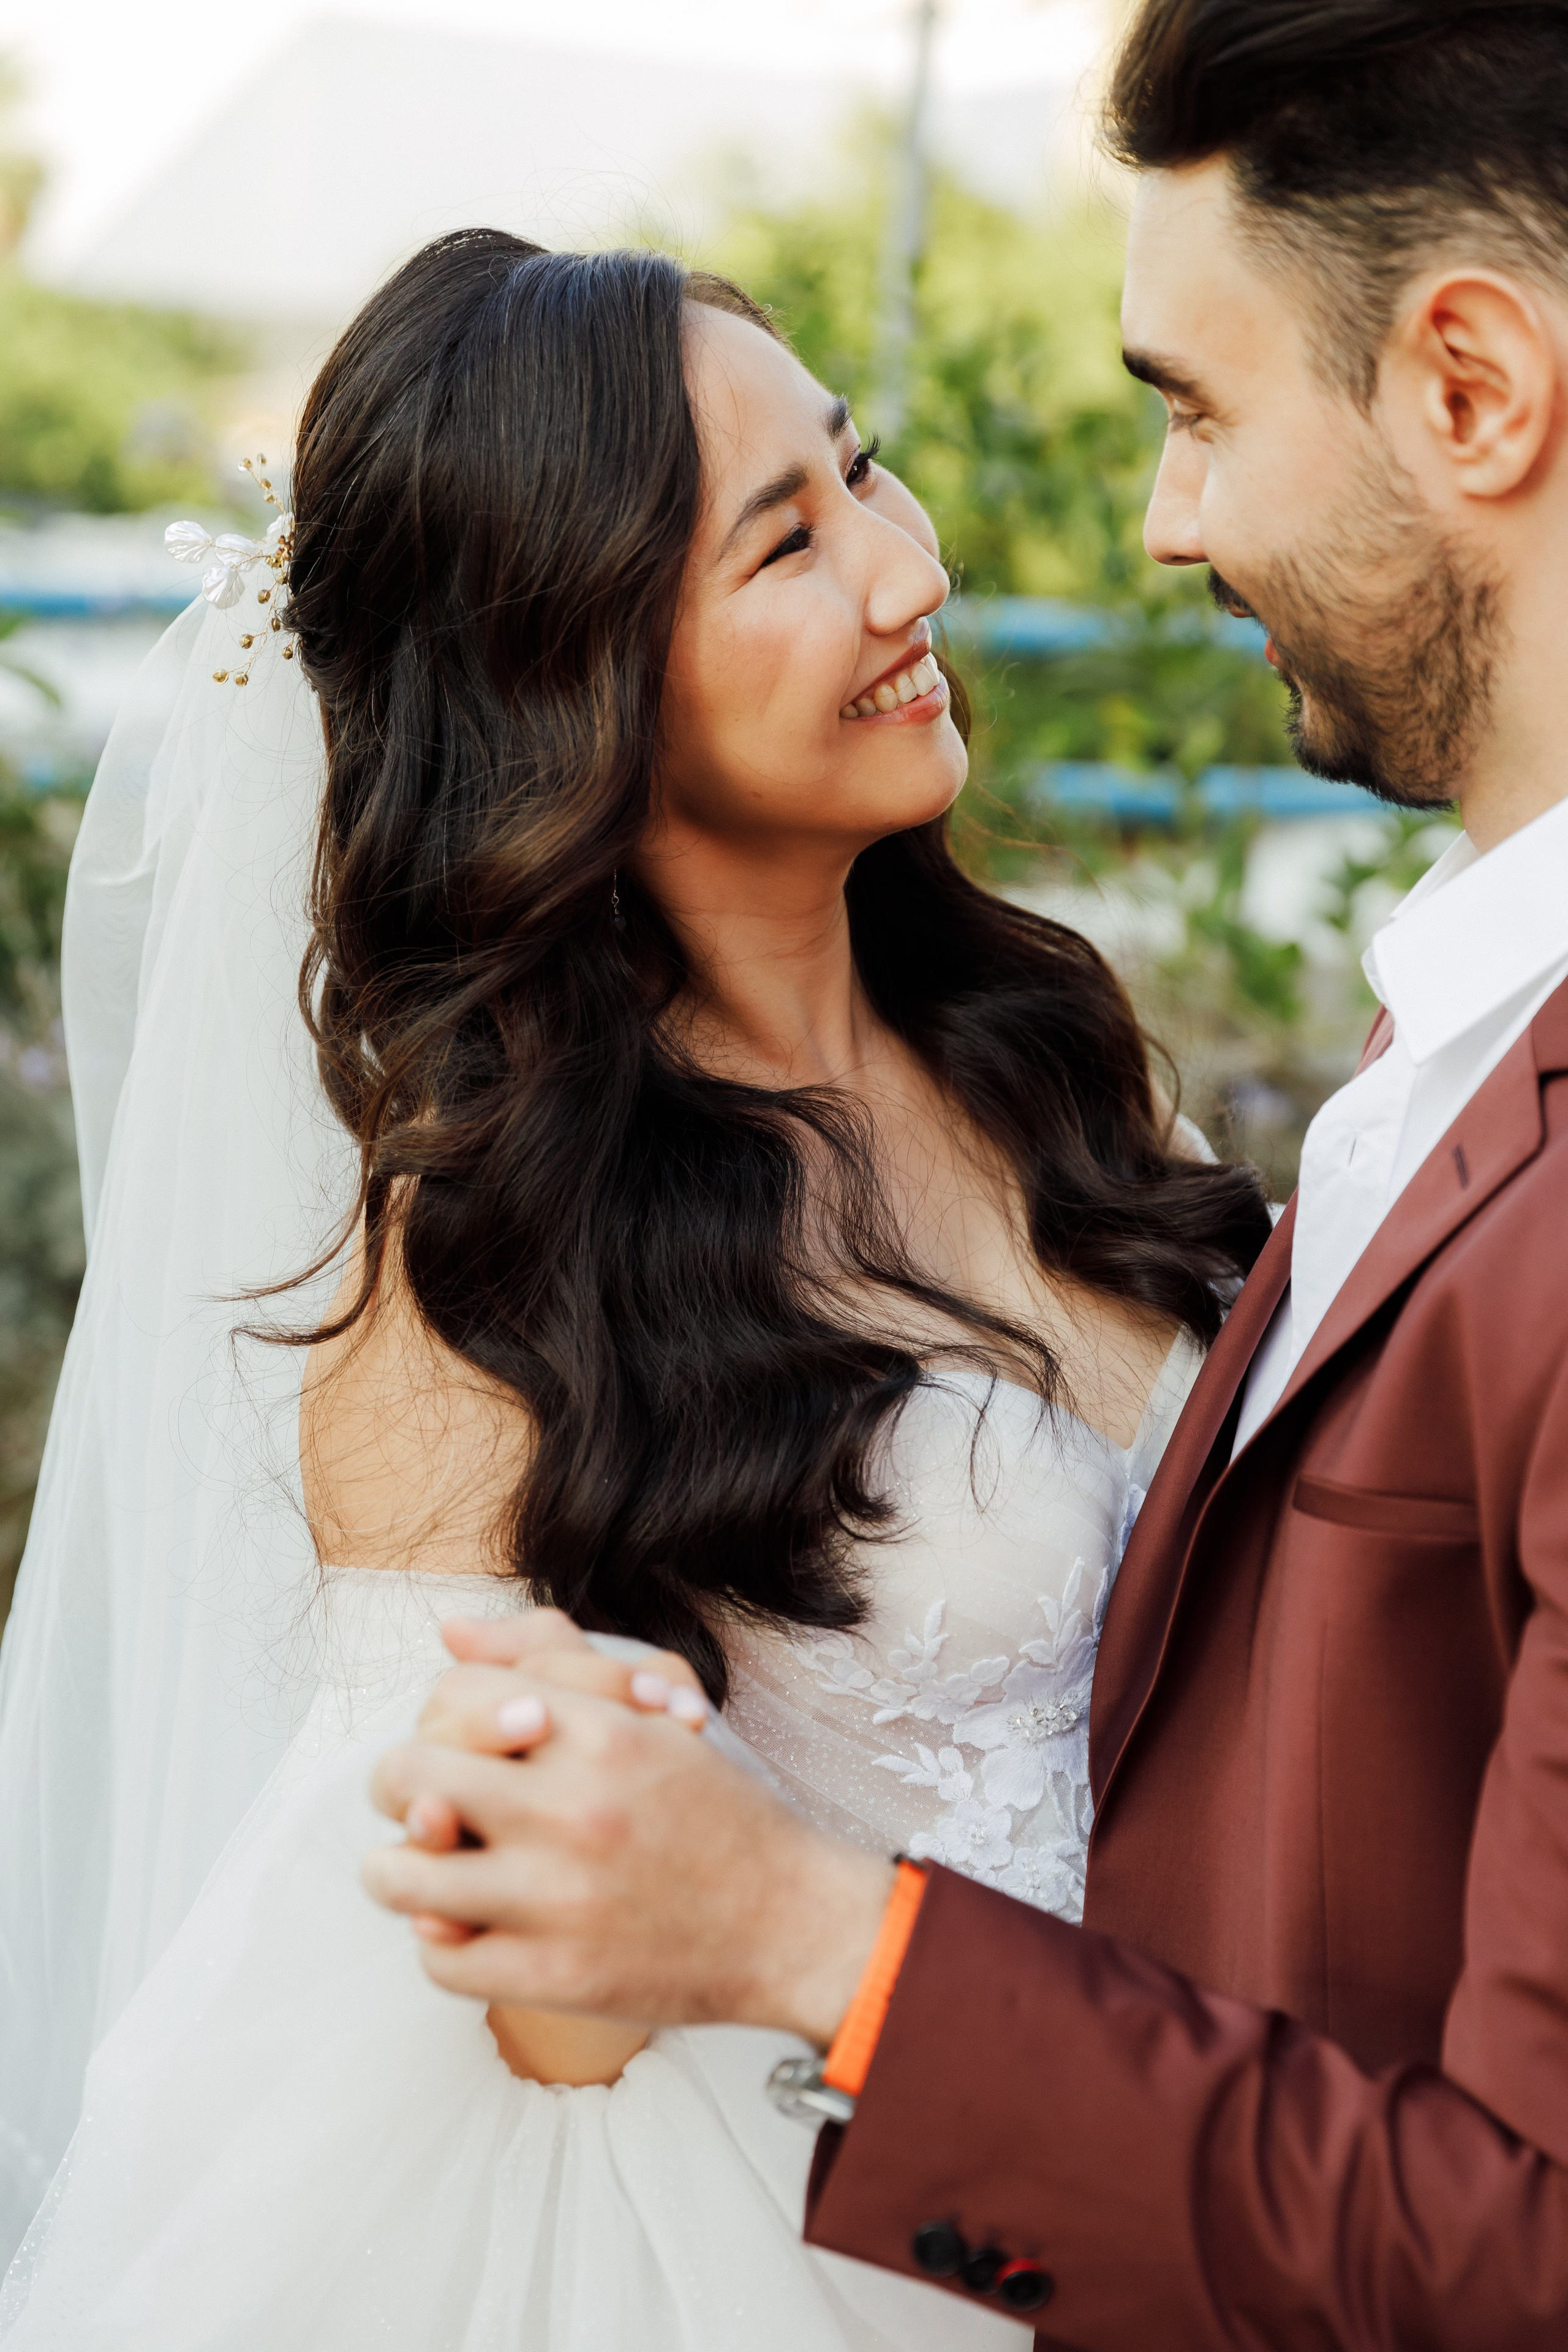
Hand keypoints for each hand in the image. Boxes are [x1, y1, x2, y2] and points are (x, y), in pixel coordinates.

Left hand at [365, 1680, 893, 2046]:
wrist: (791, 1921)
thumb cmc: (715, 1810)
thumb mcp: (649, 1712)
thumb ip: (551, 1659)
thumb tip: (449, 1633)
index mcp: (597, 1732)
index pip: (453, 1694)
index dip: (445, 1718)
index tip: (468, 1747)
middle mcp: (570, 1807)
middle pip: (406, 1774)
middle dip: (401, 1786)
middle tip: (426, 1805)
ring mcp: (557, 1898)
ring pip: (399, 1876)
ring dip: (399, 1871)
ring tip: (425, 1871)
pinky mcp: (554, 1977)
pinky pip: (439, 1958)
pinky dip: (442, 1943)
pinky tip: (471, 1927)